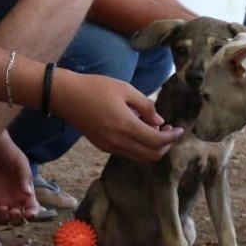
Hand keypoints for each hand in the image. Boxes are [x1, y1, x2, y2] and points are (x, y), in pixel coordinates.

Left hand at [0, 132, 39, 225]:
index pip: (32, 209)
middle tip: (14, 211)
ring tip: (2, 207)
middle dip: (17, 220)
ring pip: (3, 219)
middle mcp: (14, 198)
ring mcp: (0, 199)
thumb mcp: (20, 162)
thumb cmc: (9, 151)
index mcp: (26, 192)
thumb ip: (25, 176)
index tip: (29, 214)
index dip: (32, 215)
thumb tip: (28, 193)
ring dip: (4, 218)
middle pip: (17, 219)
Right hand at [51, 70, 181, 163]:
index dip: (172, 138)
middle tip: (169, 131)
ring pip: (140, 157)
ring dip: (152, 148)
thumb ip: (146, 106)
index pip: (157, 142)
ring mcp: (109, 146)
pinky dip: (139, 146)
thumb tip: (160, 122)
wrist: (66, 96)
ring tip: (155, 129)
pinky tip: (139, 130)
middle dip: (165, 146)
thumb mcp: (125, 89)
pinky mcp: (103, 146)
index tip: (180, 129)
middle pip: (151, 156)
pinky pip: (128, 153)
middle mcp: (118, 141)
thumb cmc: (95, 87)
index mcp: (125, 126)